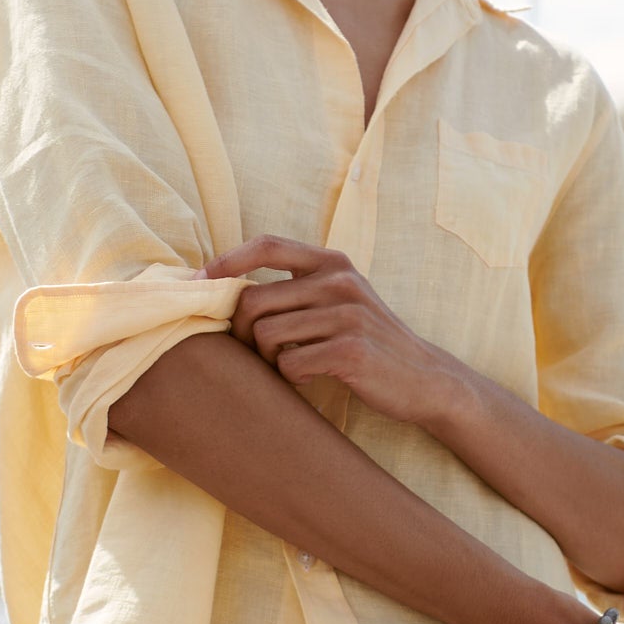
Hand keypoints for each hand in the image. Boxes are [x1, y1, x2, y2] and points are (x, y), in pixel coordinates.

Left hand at [205, 235, 473, 429]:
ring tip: (290, 365)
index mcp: (333, 262)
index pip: (267, 245)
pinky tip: (311, 378)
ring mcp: (347, 314)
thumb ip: (297, 289)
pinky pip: (289, 363)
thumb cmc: (367, 341)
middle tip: (252, 351)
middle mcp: (340, 280)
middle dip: (239, 331)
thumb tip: (224, 288)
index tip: (200, 282)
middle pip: (252, 300)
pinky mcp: (350, 349)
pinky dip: (291, 377)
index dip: (227, 261)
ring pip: (265, 334)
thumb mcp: (340, 299)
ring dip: (267, 358)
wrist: (424, 378)